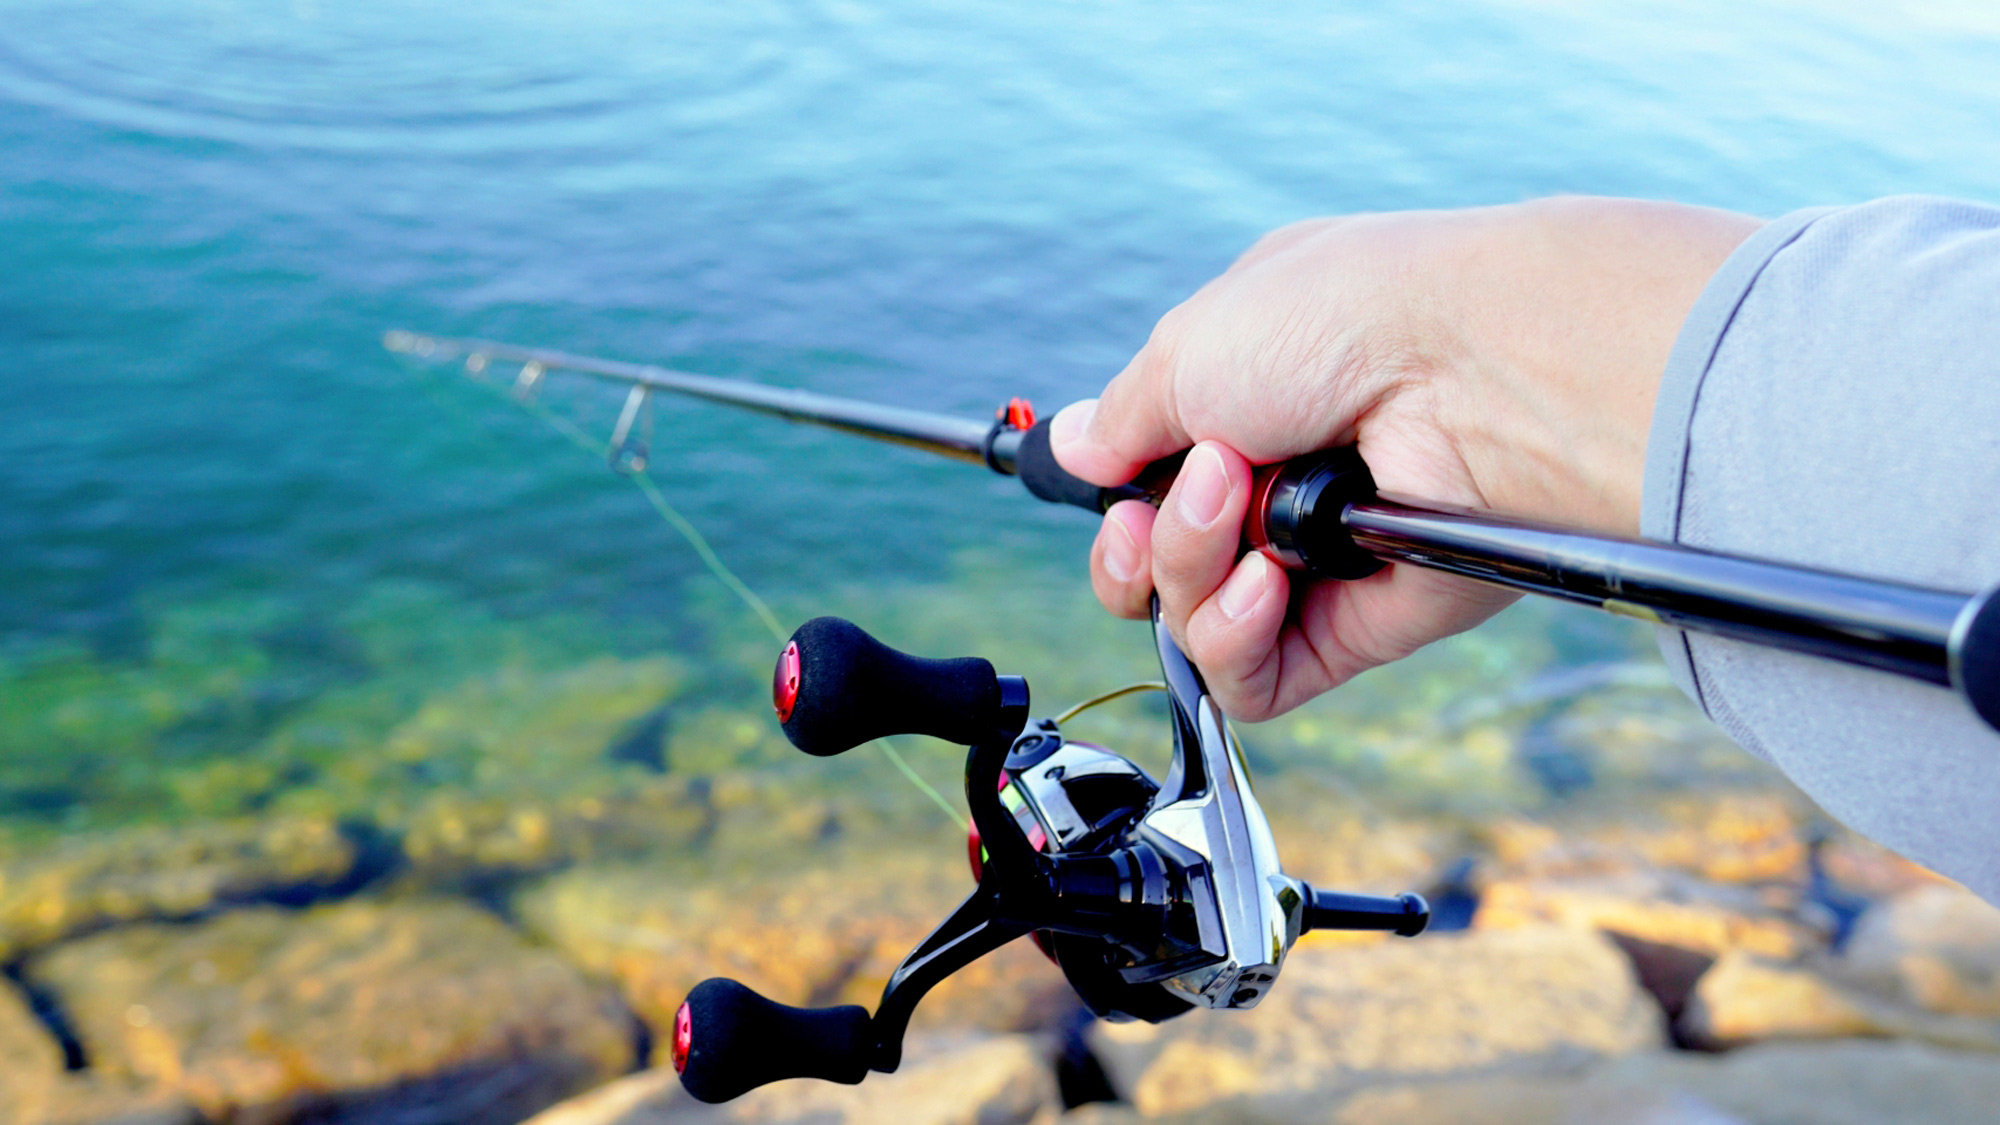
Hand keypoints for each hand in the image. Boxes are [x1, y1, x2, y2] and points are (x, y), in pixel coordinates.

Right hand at [1051, 197, 1760, 720]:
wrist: (1472, 370)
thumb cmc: (1344, 322)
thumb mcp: (1190, 344)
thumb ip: (1121, 417)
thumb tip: (1076, 448)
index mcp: (1245, 397)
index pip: (1149, 482)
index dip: (1117, 498)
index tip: (1110, 480)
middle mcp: (1279, 481)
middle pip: (1155, 569)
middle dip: (1141, 543)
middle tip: (1178, 500)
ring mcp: (1316, 560)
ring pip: (1190, 622)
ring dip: (1190, 567)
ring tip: (1241, 503)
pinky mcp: (1356, 628)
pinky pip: (1250, 679)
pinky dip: (1232, 639)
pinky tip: (1265, 582)